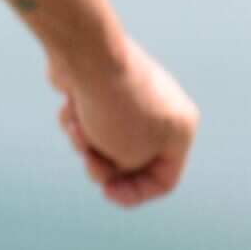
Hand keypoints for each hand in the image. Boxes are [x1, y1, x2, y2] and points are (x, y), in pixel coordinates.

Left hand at [48, 41, 198, 206]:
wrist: (87, 56)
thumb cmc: (113, 108)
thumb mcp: (128, 157)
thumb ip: (126, 170)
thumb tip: (110, 155)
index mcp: (181, 129)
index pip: (165, 179)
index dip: (136, 193)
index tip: (107, 192)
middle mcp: (161, 109)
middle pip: (129, 160)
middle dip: (102, 164)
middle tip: (87, 159)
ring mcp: (130, 94)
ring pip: (103, 139)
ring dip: (83, 140)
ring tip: (75, 125)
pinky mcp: (100, 84)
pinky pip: (87, 117)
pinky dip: (75, 118)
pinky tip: (69, 105)